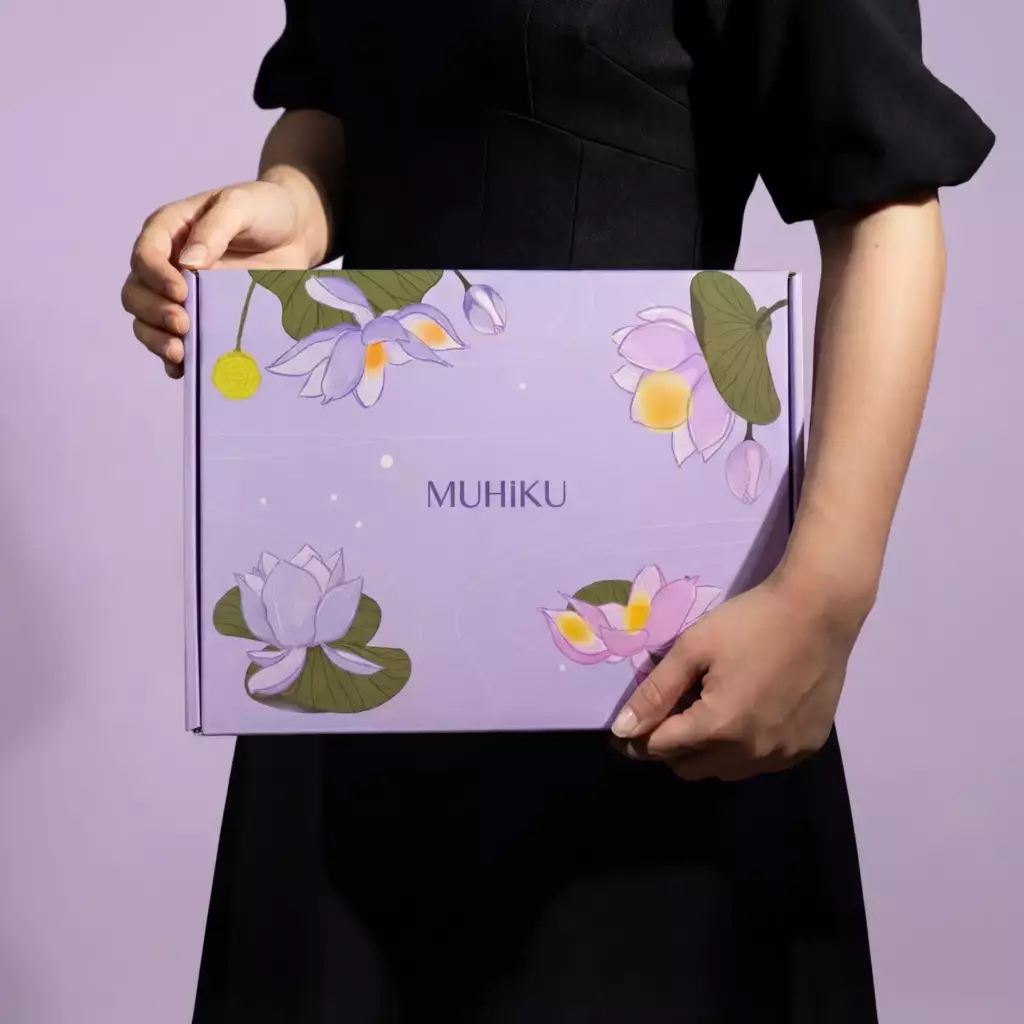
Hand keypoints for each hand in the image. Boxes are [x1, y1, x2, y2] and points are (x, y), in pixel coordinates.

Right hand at [121, 171, 325, 377]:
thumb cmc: (266, 210)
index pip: (145, 256)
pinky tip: (186, 370)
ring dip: (157, 340)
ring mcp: (184, 297)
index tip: (181, 292)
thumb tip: (189, 263)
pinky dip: (176, 359)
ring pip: (148, 323)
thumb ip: (215, 228)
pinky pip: (178, 343)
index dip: (155, 277)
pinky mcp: (204, 319)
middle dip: (154, 313)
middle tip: (183, 324)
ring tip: (181, 353)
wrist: (296, 233)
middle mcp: (168, 266)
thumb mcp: (242, 206)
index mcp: (170, 232)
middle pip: (137, 294)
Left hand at [609, 574, 866, 780]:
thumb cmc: (750, 622)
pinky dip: (744, 750)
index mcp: (719, 726)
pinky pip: (761, 764)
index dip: (636, 738)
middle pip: (690, 769)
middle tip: (670, 713)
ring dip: (707, 752)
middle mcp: (751, 752)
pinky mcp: (807, 747)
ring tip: (709, 711)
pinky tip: (747, 715)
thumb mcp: (693, 648)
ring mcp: (783, 754)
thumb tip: (621, 730)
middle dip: (670, 747)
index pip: (660, 749)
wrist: (819, 610)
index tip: (625, 727)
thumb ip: (656, 692)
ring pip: (725, 771)